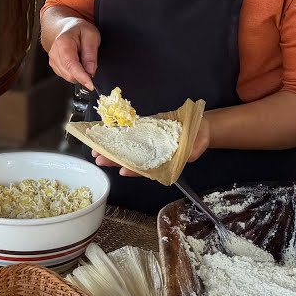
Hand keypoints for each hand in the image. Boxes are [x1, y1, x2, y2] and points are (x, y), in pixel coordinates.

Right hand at [47, 18, 99, 90]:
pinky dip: (74, 73)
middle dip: (83, 75)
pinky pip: (66, 76)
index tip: (90, 85)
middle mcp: (54, 52)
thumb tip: (90, 71)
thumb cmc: (79, 30)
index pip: (71, 65)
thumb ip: (91, 53)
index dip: (81, 77)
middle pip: (69, 74)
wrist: (66, 27)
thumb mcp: (91, 35)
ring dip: (79, 73)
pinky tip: (77, 62)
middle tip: (91, 63)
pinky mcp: (54, 66)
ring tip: (82, 58)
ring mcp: (53, 60)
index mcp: (63, 43)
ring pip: (68, 77)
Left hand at [92, 118, 213, 176]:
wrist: (198, 124)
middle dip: (114, 159)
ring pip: (126, 147)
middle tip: (99, 159)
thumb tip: (187, 156)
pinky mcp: (144, 130)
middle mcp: (152, 154)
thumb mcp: (199, 144)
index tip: (123, 170)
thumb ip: (191, 152)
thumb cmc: (199, 136)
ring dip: (111, 148)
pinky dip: (117, 134)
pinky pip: (129, 133)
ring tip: (96, 149)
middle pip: (131, 158)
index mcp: (164, 161)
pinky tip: (104, 134)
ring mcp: (147, 142)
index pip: (147, 167)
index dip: (135, 169)